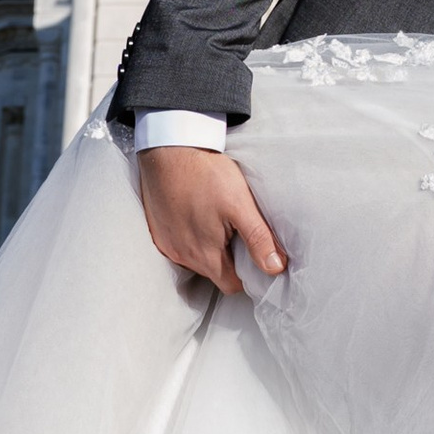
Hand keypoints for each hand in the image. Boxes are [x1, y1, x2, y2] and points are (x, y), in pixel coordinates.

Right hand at [138, 145, 287, 294]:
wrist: (168, 148)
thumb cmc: (205, 173)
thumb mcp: (240, 204)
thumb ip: (258, 238)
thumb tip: (275, 268)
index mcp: (205, 255)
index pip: (232, 285)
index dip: (248, 274)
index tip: (256, 255)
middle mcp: (182, 256)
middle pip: (215, 273)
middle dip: (231, 260)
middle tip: (240, 232)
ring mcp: (167, 244)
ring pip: (196, 260)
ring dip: (210, 248)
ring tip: (220, 220)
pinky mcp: (158, 230)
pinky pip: (179, 245)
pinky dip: (192, 236)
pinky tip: (199, 214)